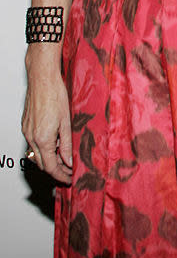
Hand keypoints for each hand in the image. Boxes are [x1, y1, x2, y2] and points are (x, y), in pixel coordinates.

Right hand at [22, 45, 72, 183]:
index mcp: (43, 139)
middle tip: (69, 170)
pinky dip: (44, 147)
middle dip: (56, 169)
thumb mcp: (67, 121)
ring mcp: (27, 131)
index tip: (68, 179)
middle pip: (42, 163)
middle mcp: (32, 137)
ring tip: (65, 156)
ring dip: (50, 158)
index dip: (60, 175)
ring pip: (37, 153)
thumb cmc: (56, 95)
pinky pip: (34, 142)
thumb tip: (69, 161)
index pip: (51, 167)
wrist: (42, 79)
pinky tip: (55, 141)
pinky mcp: (26, 125)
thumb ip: (66, 144)